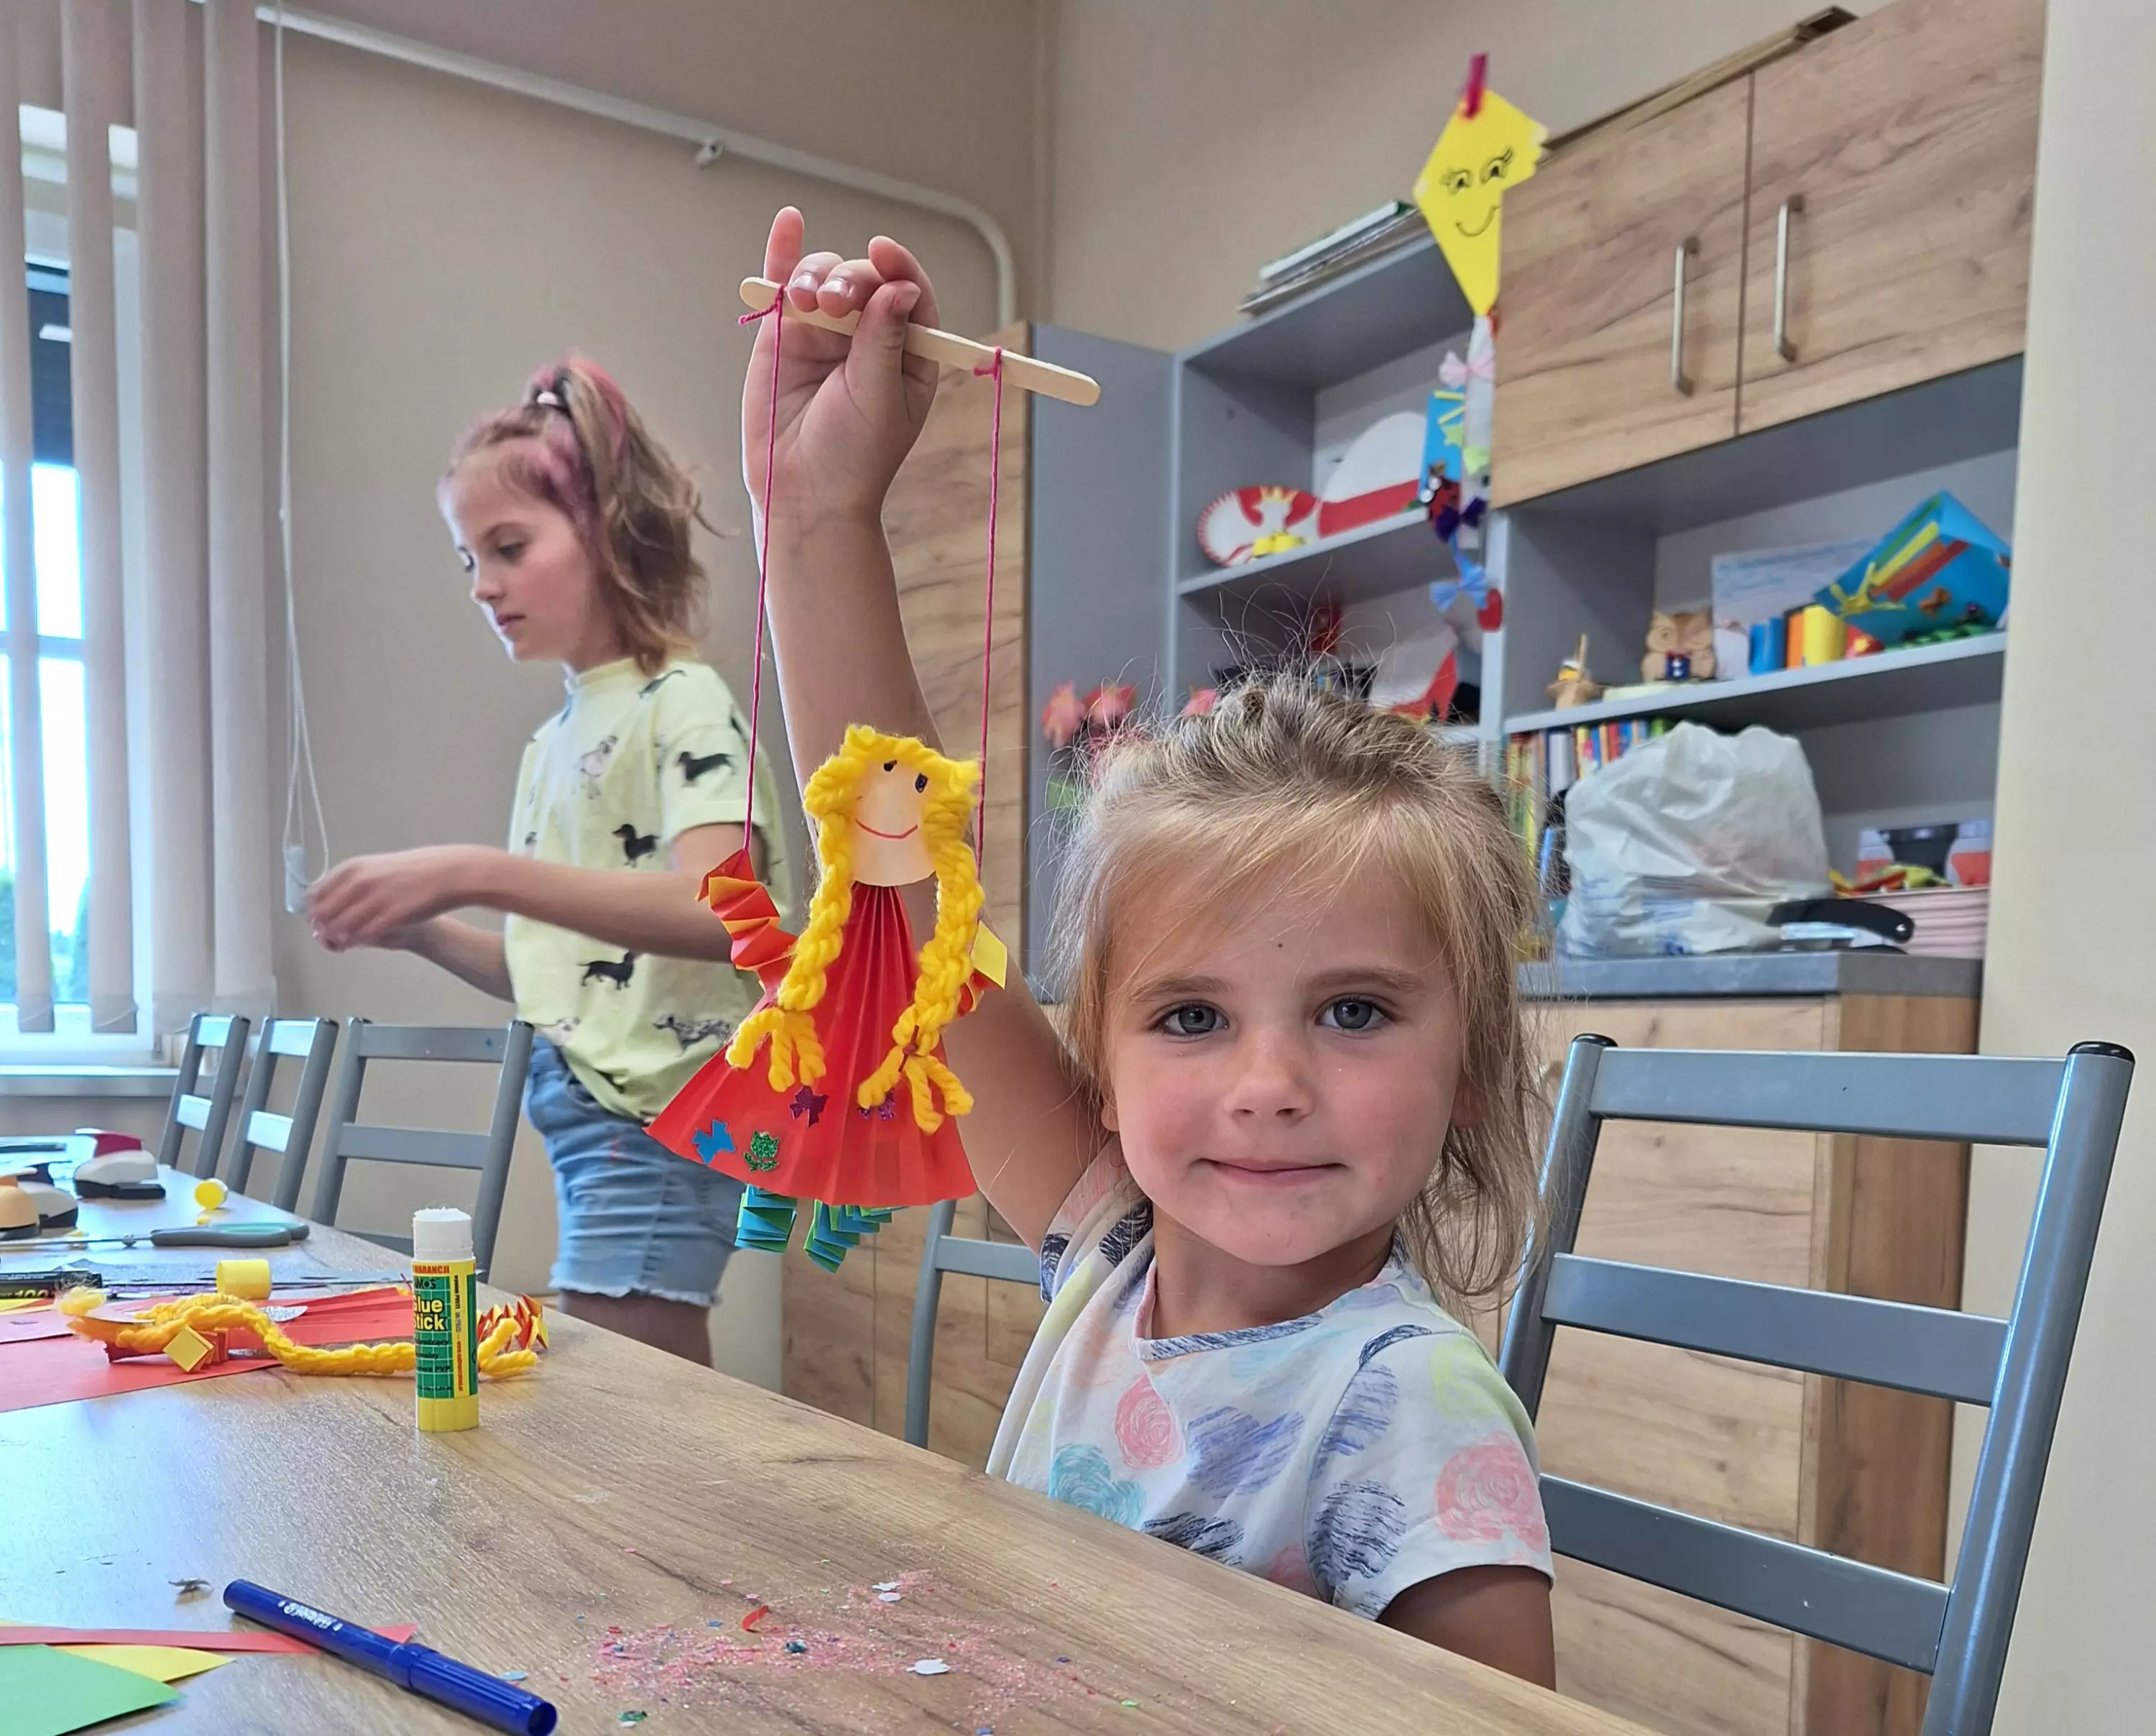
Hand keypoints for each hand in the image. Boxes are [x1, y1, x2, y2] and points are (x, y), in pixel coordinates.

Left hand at [308, 847, 492, 952]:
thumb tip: (327, 907)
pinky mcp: (390, 916)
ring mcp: (374, 899)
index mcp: (351, 868)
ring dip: (338, 939)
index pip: (314, 896)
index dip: (314, 913)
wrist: (448, 873)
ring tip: (348, 940)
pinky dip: (357, 941)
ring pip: (339, 928)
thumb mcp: (376, 868)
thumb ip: (352, 885)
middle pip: (322, 915)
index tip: (322, 921)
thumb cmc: (415, 871)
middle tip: (333, 936)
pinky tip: (362, 940)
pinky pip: (362, 936)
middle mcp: (358, 882)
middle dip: (323, 929)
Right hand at [742, 206, 941, 529]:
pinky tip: (788, 221)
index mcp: (908, 352)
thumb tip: (898, 287)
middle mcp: (868, 336)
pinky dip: (785, 255)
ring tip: (809, 302)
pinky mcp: (785, 336)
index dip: (898, 268)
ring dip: (817, 276)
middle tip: (836, 303)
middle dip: (851, 279)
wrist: (804, 493)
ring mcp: (825, 333)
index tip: (883, 254)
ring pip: (824, 278)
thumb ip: (885, 341)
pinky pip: (787, 286)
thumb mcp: (880, 399)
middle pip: (864, 279)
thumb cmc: (853, 458)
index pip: (910, 294)